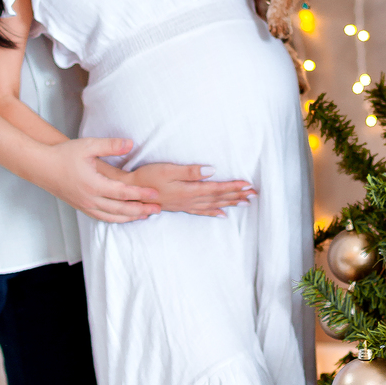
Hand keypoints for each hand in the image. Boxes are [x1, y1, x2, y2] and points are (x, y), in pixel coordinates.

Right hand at [39, 139, 162, 222]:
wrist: (41, 166)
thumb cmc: (64, 154)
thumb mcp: (88, 145)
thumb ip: (110, 146)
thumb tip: (131, 144)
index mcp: (94, 184)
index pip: (123, 193)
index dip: (141, 194)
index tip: (155, 194)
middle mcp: (90, 199)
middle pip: (121, 209)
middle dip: (140, 209)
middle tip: (158, 209)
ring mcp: (85, 205)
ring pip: (111, 217)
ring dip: (129, 217)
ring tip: (145, 215)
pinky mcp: (80, 207)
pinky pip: (101, 218)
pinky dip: (115, 219)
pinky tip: (123, 217)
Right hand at [134, 162, 255, 216]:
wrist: (130, 192)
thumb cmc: (148, 177)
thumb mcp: (168, 170)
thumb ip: (191, 171)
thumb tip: (212, 171)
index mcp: (190, 190)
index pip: (217, 188)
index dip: (234, 187)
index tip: (249, 185)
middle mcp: (190, 199)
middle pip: (219, 198)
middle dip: (237, 195)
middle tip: (254, 194)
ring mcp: (185, 205)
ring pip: (213, 205)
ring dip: (230, 203)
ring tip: (245, 202)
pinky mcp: (180, 206)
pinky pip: (202, 211)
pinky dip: (214, 212)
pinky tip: (222, 214)